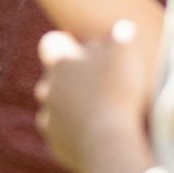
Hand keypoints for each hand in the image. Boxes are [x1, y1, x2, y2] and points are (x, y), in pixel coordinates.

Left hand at [36, 22, 155, 172]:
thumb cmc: (117, 91)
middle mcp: (48, 88)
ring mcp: (49, 117)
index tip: (82, 48)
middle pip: (54, 76)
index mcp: (60, 62)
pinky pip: (63, 133)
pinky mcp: (56, 143)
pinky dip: (76, 133)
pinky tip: (98, 134)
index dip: (66, 43)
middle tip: (101, 84)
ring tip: (102, 112)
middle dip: (72, 78)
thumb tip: (121, 29)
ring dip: (73, 107)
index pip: (50, 42)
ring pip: (56, 106)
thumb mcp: (126, 52)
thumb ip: (121, 35)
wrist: (108, 144)